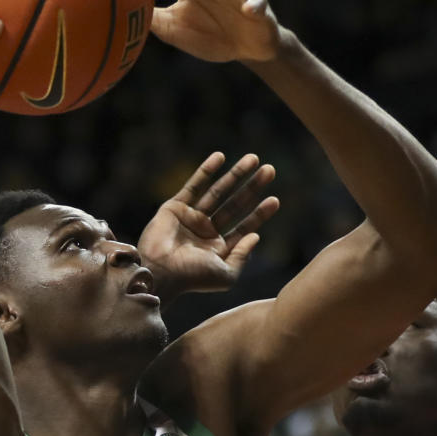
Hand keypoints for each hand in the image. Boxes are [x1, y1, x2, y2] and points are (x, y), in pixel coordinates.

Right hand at [138, 152, 278, 298]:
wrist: (161, 272)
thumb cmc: (193, 278)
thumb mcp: (226, 274)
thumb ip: (242, 256)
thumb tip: (256, 237)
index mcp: (218, 249)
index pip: (243, 227)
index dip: (259, 214)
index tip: (275, 200)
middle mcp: (205, 232)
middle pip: (234, 205)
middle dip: (252, 188)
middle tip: (270, 170)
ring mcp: (190, 218)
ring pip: (218, 192)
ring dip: (235, 175)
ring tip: (253, 159)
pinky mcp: (175, 208)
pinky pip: (193, 186)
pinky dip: (206, 171)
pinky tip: (220, 157)